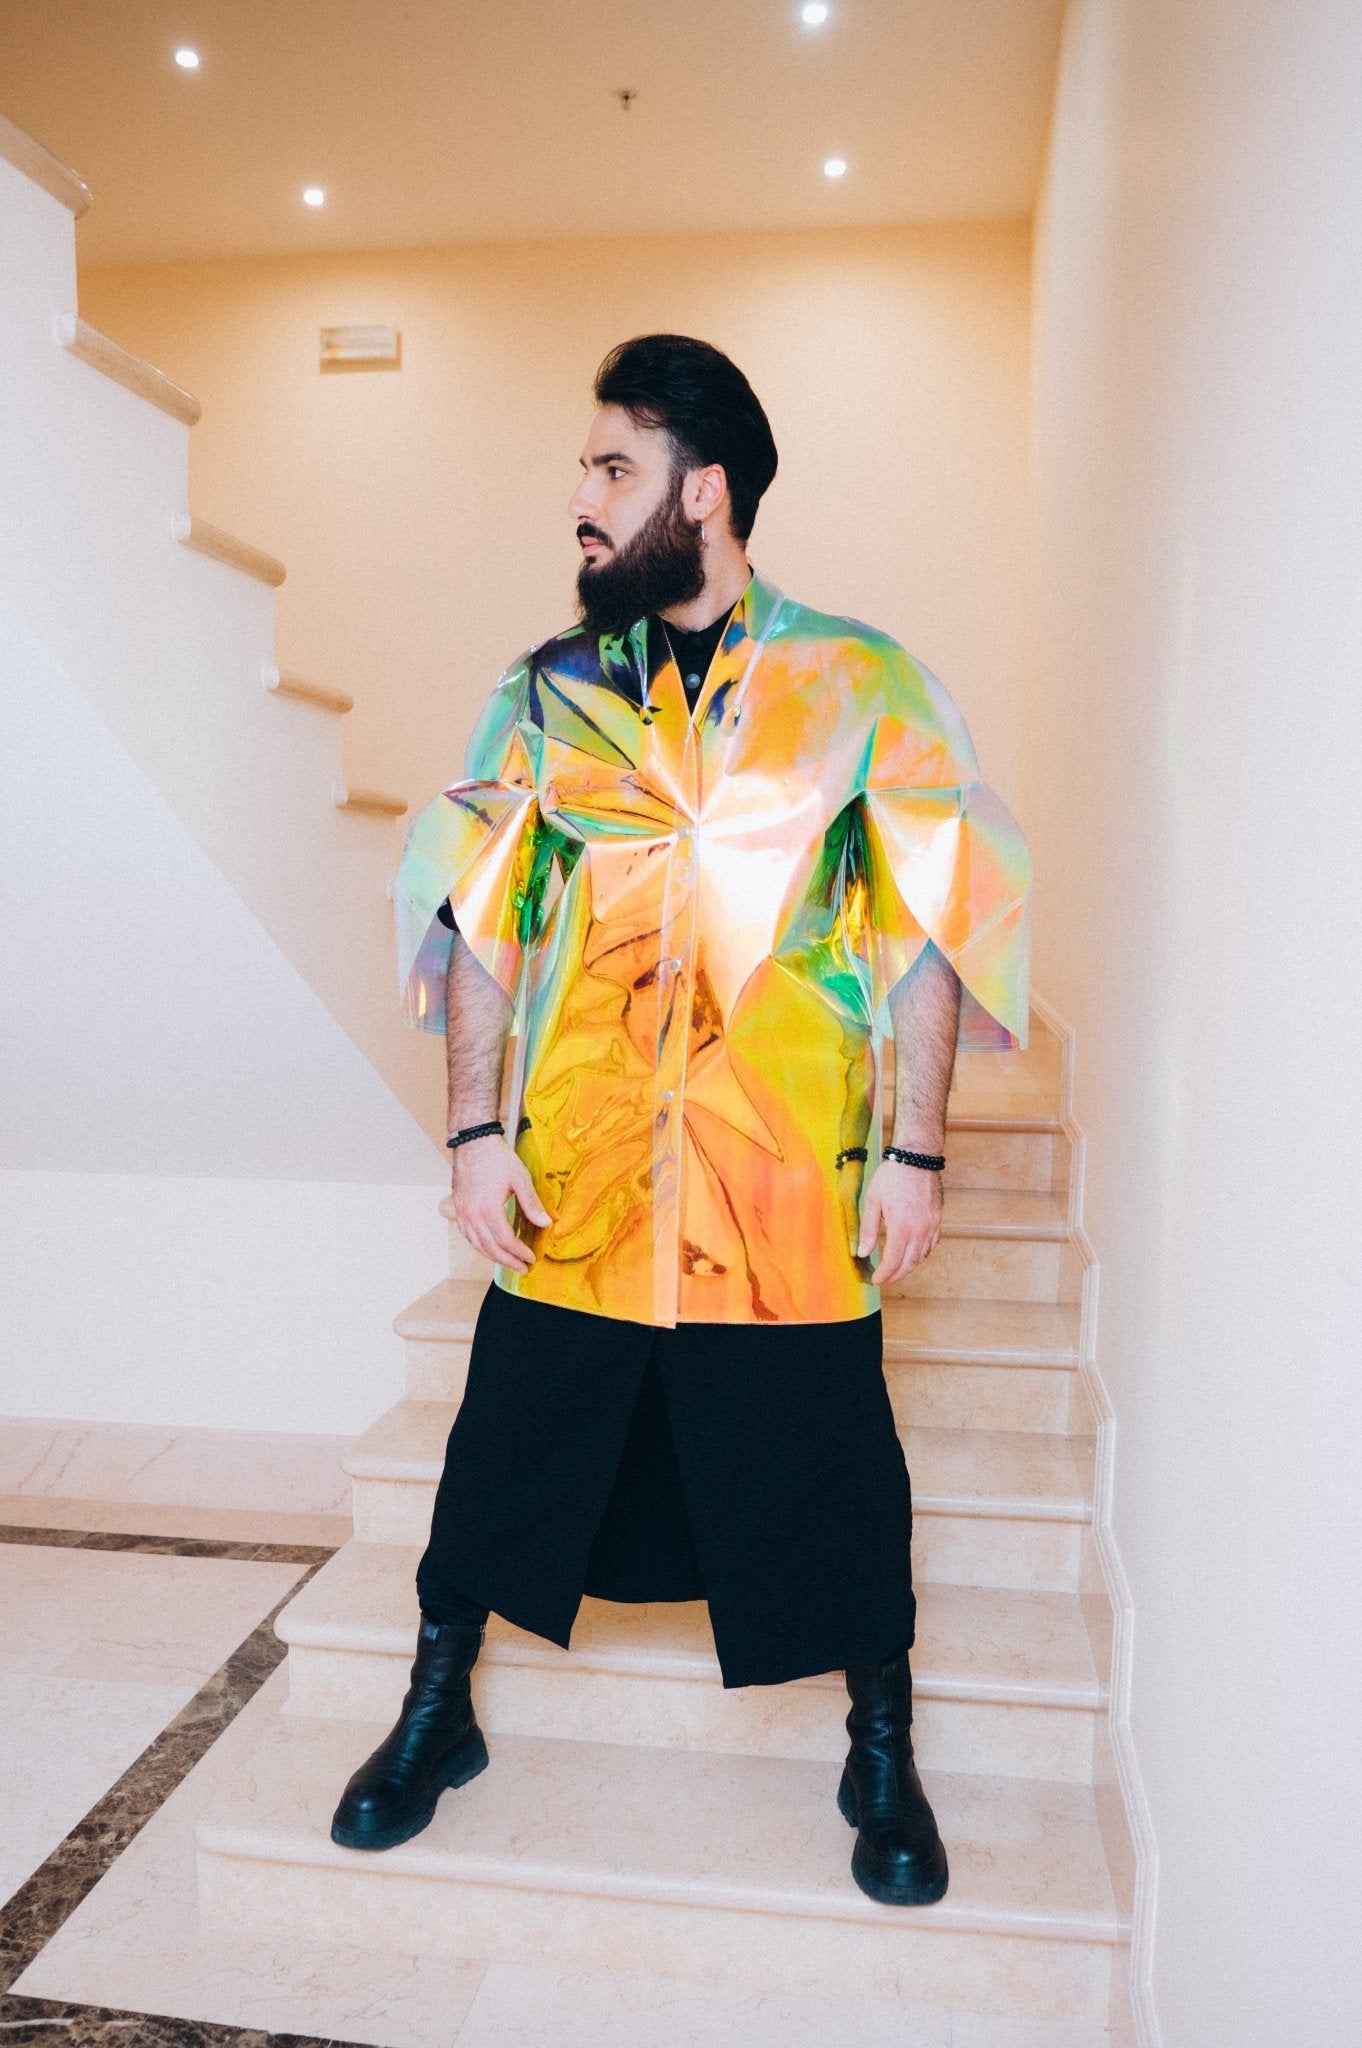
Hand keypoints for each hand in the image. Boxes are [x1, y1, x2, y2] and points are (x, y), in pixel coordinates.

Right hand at [450, 1135, 550, 1271]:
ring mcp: (462, 1213)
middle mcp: (472, 1215)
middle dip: (508, 1261)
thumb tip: (546, 1223)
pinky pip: (467, 1236)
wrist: (472, 1142)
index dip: (519, 1252)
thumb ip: (532, 1203)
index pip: (505, 1240)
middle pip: (490, 1248)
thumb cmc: (496, 1158)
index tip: (531, 1258)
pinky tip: (488, 1248)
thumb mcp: (520, 1178)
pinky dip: (479, 1246)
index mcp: (488, 1209)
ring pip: (477, 1245)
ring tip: (508, 1262)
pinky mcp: (458, 1209)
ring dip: (493, 1257)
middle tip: (522, 1268)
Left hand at [857, 1158, 943, 1285]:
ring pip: (921, 1257)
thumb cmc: (892, 1176)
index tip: (875, 1280)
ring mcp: (931, 1226)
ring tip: (895, 1270)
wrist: (917, 1158)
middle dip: (895, 1276)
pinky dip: (921, 1255)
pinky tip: (911, 1254)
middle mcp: (920, 1230)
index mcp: (901, 1227)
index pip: (893, 1262)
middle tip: (884, 1279)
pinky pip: (931, 1245)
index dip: (884, 1275)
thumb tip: (862, 1253)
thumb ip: (868, 1229)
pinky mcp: (938, 1220)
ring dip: (908, 1267)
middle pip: (909, 1264)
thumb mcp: (872, 1201)